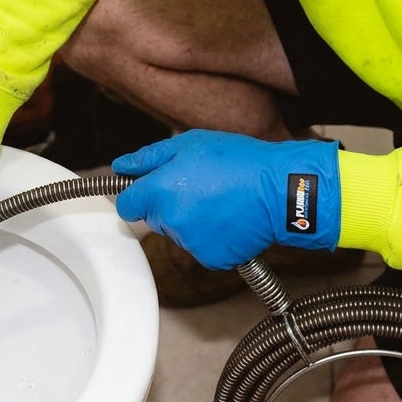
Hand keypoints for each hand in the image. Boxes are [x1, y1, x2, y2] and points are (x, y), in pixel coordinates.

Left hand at [112, 129, 340, 269]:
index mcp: (160, 191)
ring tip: (221, 200)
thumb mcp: (189, 144)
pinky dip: (213, 237)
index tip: (151, 189)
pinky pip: (202, 248)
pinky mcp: (211, 258)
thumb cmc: (239, 162)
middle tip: (201, 187)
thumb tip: (122, 167)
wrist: (279, 191)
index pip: (127, 205)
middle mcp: (170, 220)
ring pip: (180, 233)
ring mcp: (190, 243)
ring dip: (193, 220)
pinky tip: (230, 218)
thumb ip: (149, 158)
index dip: (138, 195)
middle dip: (169, 205)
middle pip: (155, 219)